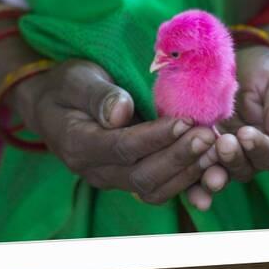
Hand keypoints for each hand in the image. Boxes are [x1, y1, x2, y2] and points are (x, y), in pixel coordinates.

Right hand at [12, 59, 216, 203]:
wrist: (53, 107)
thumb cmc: (66, 86)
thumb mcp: (76, 79)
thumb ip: (98, 95)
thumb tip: (121, 113)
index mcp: (77, 144)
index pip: (122, 147)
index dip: (156, 137)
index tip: (185, 121)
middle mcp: (94, 170)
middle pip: (141, 175)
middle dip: (178, 157)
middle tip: (209, 136)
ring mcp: (110, 178)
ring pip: (153, 189)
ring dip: (186, 173)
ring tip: (215, 150)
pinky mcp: (126, 177)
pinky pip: (157, 188)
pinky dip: (185, 179)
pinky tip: (207, 162)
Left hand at [186, 45, 268, 209]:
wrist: (241, 61)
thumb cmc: (266, 74)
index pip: (267, 155)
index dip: (258, 147)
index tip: (247, 133)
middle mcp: (244, 154)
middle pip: (241, 169)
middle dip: (232, 159)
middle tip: (224, 144)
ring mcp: (217, 152)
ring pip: (216, 172)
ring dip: (209, 175)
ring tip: (203, 169)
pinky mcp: (195, 145)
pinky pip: (191, 165)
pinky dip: (186, 176)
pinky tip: (179, 177)